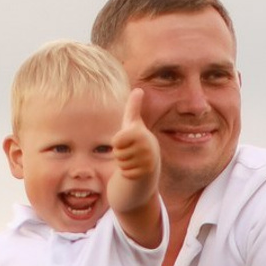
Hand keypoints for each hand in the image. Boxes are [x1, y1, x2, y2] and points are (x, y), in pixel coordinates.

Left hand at [108, 89, 160, 214]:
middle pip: (117, 151)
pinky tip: (135, 171)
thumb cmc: (136, 144)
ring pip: (121, 163)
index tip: (127, 142)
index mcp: (142, 134)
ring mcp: (148, 161)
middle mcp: (148, 147)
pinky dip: (127, 174)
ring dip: (123, 164)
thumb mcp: (133, 125)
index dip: (117, 142)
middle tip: (130, 154)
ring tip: (133, 162)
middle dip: (119, 154)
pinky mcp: (146, 175)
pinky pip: (125, 173)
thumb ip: (134, 108)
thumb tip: (138, 89)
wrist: (148, 168)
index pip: (117, 140)